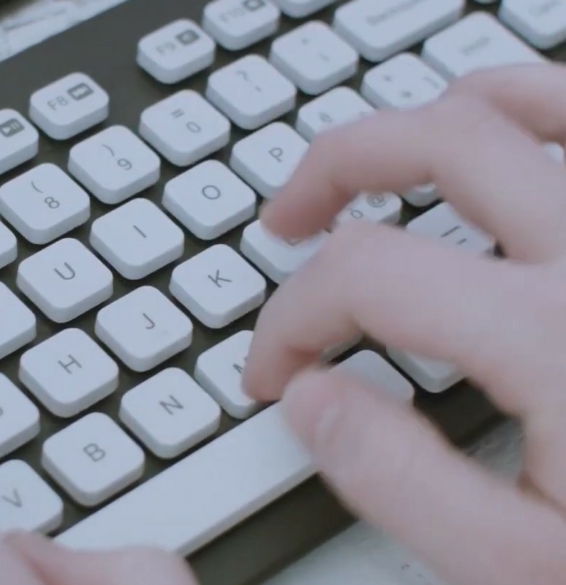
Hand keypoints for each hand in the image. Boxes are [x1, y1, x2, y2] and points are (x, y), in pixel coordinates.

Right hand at [244, 63, 565, 584]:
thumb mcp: (521, 567)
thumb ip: (398, 480)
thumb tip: (310, 400)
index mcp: (554, 337)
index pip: (364, 274)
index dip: (289, 318)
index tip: (276, 372)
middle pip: (433, 140)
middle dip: (329, 172)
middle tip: (285, 221)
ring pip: (516, 102)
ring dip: (419, 125)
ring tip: (372, 168)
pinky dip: (522, 112)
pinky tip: (488, 151)